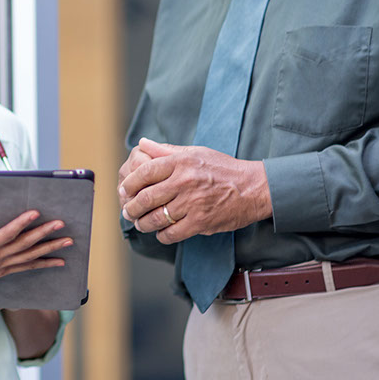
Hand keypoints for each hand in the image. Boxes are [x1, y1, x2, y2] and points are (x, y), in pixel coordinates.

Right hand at [0, 210, 70, 305]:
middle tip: (61, 223)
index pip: (7, 234)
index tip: (35, 213)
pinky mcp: (0, 272)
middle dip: (45, 234)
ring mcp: (0, 267)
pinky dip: (42, 264)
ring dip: (50, 249)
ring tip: (68, 242)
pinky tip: (56, 262)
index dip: (21, 223)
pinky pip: (26, 268)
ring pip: (30, 257)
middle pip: (25, 245)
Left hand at [118, 138, 271, 243]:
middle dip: (132, 208)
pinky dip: (162, 235)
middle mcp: (184, 181)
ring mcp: (192, 203)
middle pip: (146, 198)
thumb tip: (143, 143)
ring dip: (143, 224)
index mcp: (181, 162)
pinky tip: (161, 233)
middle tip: (128, 212)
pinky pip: (172, 233)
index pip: (144, 172)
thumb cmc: (223, 169)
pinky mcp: (201, 222)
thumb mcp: (195, 152)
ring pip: (156, 218)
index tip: (124, 192)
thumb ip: (166, 150)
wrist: (254, 188)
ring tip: (140, 224)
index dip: (129, 184)